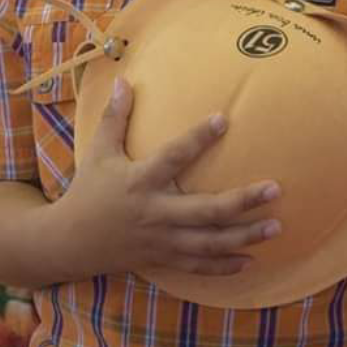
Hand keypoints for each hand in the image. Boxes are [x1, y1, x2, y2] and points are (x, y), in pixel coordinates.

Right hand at [63, 78, 281, 279]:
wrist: (70, 241)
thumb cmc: (88, 189)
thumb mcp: (98, 150)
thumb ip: (114, 117)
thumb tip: (123, 80)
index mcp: (140, 181)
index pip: (174, 156)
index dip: (198, 138)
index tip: (224, 118)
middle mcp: (155, 212)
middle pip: (205, 211)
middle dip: (242, 201)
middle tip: (275, 188)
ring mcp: (162, 240)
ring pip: (209, 242)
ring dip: (245, 236)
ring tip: (276, 225)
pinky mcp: (163, 259)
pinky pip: (198, 266)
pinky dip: (224, 266)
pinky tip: (251, 260)